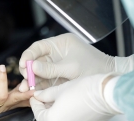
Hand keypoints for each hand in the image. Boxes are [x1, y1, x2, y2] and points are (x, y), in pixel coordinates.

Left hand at [0, 65, 33, 120]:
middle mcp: (2, 107)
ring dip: (2, 80)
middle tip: (31, 81)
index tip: (40, 83)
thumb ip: (13, 92)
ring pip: (1, 96)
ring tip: (1, 66)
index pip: (23, 99)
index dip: (32, 92)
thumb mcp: (1, 98)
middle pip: (16, 99)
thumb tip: (27, 84)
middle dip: (24, 91)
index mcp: (8, 104)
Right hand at [19, 33, 133, 91]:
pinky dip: (39, 85)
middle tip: (25, 78)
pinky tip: (33, 91)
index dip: (29, 55)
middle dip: (29, 70)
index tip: (23, 64)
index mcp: (61, 43)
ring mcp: (58, 64)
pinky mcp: (59, 76)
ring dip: (32, 80)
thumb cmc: (95, 68)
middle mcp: (57, 52)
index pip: (39, 46)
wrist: (109, 80)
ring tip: (26, 88)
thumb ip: (51, 68)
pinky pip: (45, 80)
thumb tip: (32, 67)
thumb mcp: (71, 68)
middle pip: (37, 59)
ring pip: (40, 71)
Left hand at [30, 74, 119, 120]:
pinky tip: (64, 103)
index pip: (38, 113)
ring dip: (53, 111)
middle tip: (43, 96)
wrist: (107, 94)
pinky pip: (68, 119)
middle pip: (47, 118)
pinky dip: (63, 113)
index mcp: (53, 120)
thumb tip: (38, 95)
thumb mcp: (60, 89)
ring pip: (58, 119)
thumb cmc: (83, 90)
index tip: (35, 95)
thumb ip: (46, 94)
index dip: (35, 102)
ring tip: (54, 98)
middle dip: (44, 108)